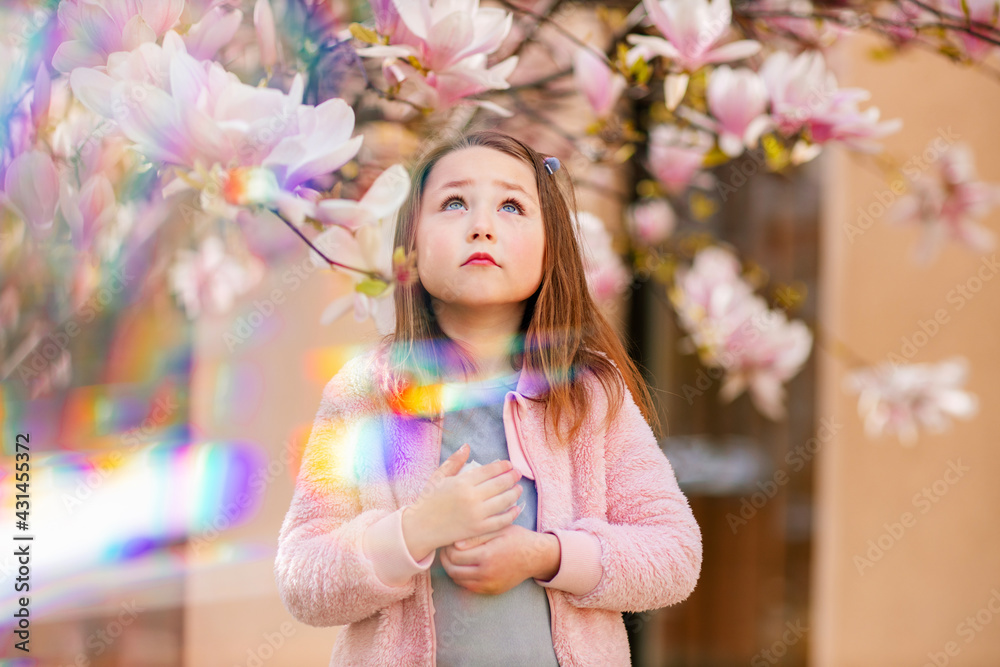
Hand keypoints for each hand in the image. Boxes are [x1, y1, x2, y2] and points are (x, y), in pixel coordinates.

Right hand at [402, 444, 522, 560]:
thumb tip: (467, 446)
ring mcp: (476, 515)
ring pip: (504, 502)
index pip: (489, 470)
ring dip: (515, 493)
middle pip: (500, 484)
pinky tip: (516, 508)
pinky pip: (501, 521)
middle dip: (512, 477)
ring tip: (519, 488)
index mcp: (462, 482)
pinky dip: (512, 514)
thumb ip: (454, 461)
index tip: (509, 464)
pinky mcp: (478, 530)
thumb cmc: (428, 501)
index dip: (502, 466)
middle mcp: (471, 497)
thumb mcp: (438, 477)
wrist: (420, 528)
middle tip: (518, 473)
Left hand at [440, 524, 560, 595]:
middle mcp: (487, 574)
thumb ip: (476, 537)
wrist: (536, 556)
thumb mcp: (498, 530)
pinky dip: (461, 578)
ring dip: (451, 569)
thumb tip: (455, 544)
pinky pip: (469, 587)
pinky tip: (462, 566)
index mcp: (487, 556)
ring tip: (451, 557)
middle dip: (445, 559)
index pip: (455, 555)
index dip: (447, 547)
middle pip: (453, 570)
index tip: (446, 539)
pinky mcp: (492, 591)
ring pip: (459, 581)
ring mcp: (489, 585)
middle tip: (444, 549)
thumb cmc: (516, 538)